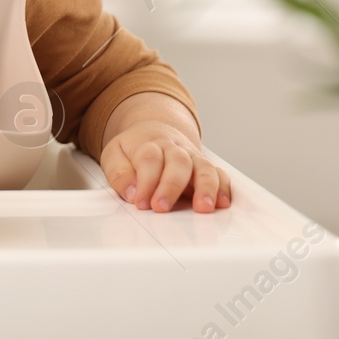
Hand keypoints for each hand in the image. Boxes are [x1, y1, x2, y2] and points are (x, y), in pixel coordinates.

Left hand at [100, 119, 230, 213]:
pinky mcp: (205, 168)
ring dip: (205, 187)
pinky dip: (224, 188)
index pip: (150, 159)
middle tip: (161, 208)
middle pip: (178, 162)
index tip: (141, 202)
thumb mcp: (114, 155)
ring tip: (203, 207)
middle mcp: (174, 149)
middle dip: (171, 186)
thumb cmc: (134, 148)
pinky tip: (222, 203)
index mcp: (149, 144)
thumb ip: (119, 174)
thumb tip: (131, 192)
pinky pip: (220, 174)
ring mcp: (192, 157)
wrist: (155, 130)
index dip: (146, 182)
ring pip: (204, 167)